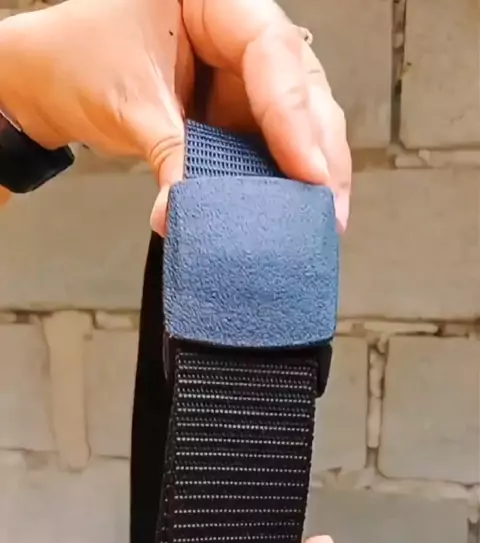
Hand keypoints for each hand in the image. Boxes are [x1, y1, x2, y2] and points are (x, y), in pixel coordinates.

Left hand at [0, 0, 350, 231]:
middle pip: (301, 86)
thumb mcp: (129, 102)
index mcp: (214, 0)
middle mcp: (240, 34)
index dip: (294, 113)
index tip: (307, 169)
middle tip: (328, 206)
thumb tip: (187, 212)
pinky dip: (285, 180)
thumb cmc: (81, 60)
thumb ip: (169, 154)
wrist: (55, 81)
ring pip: (300, 119)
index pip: (271, 51)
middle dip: (319, 149)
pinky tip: (298, 211)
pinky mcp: (240, 115)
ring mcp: (244, 77)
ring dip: (313, 171)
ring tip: (323, 218)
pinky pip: (274, 146)